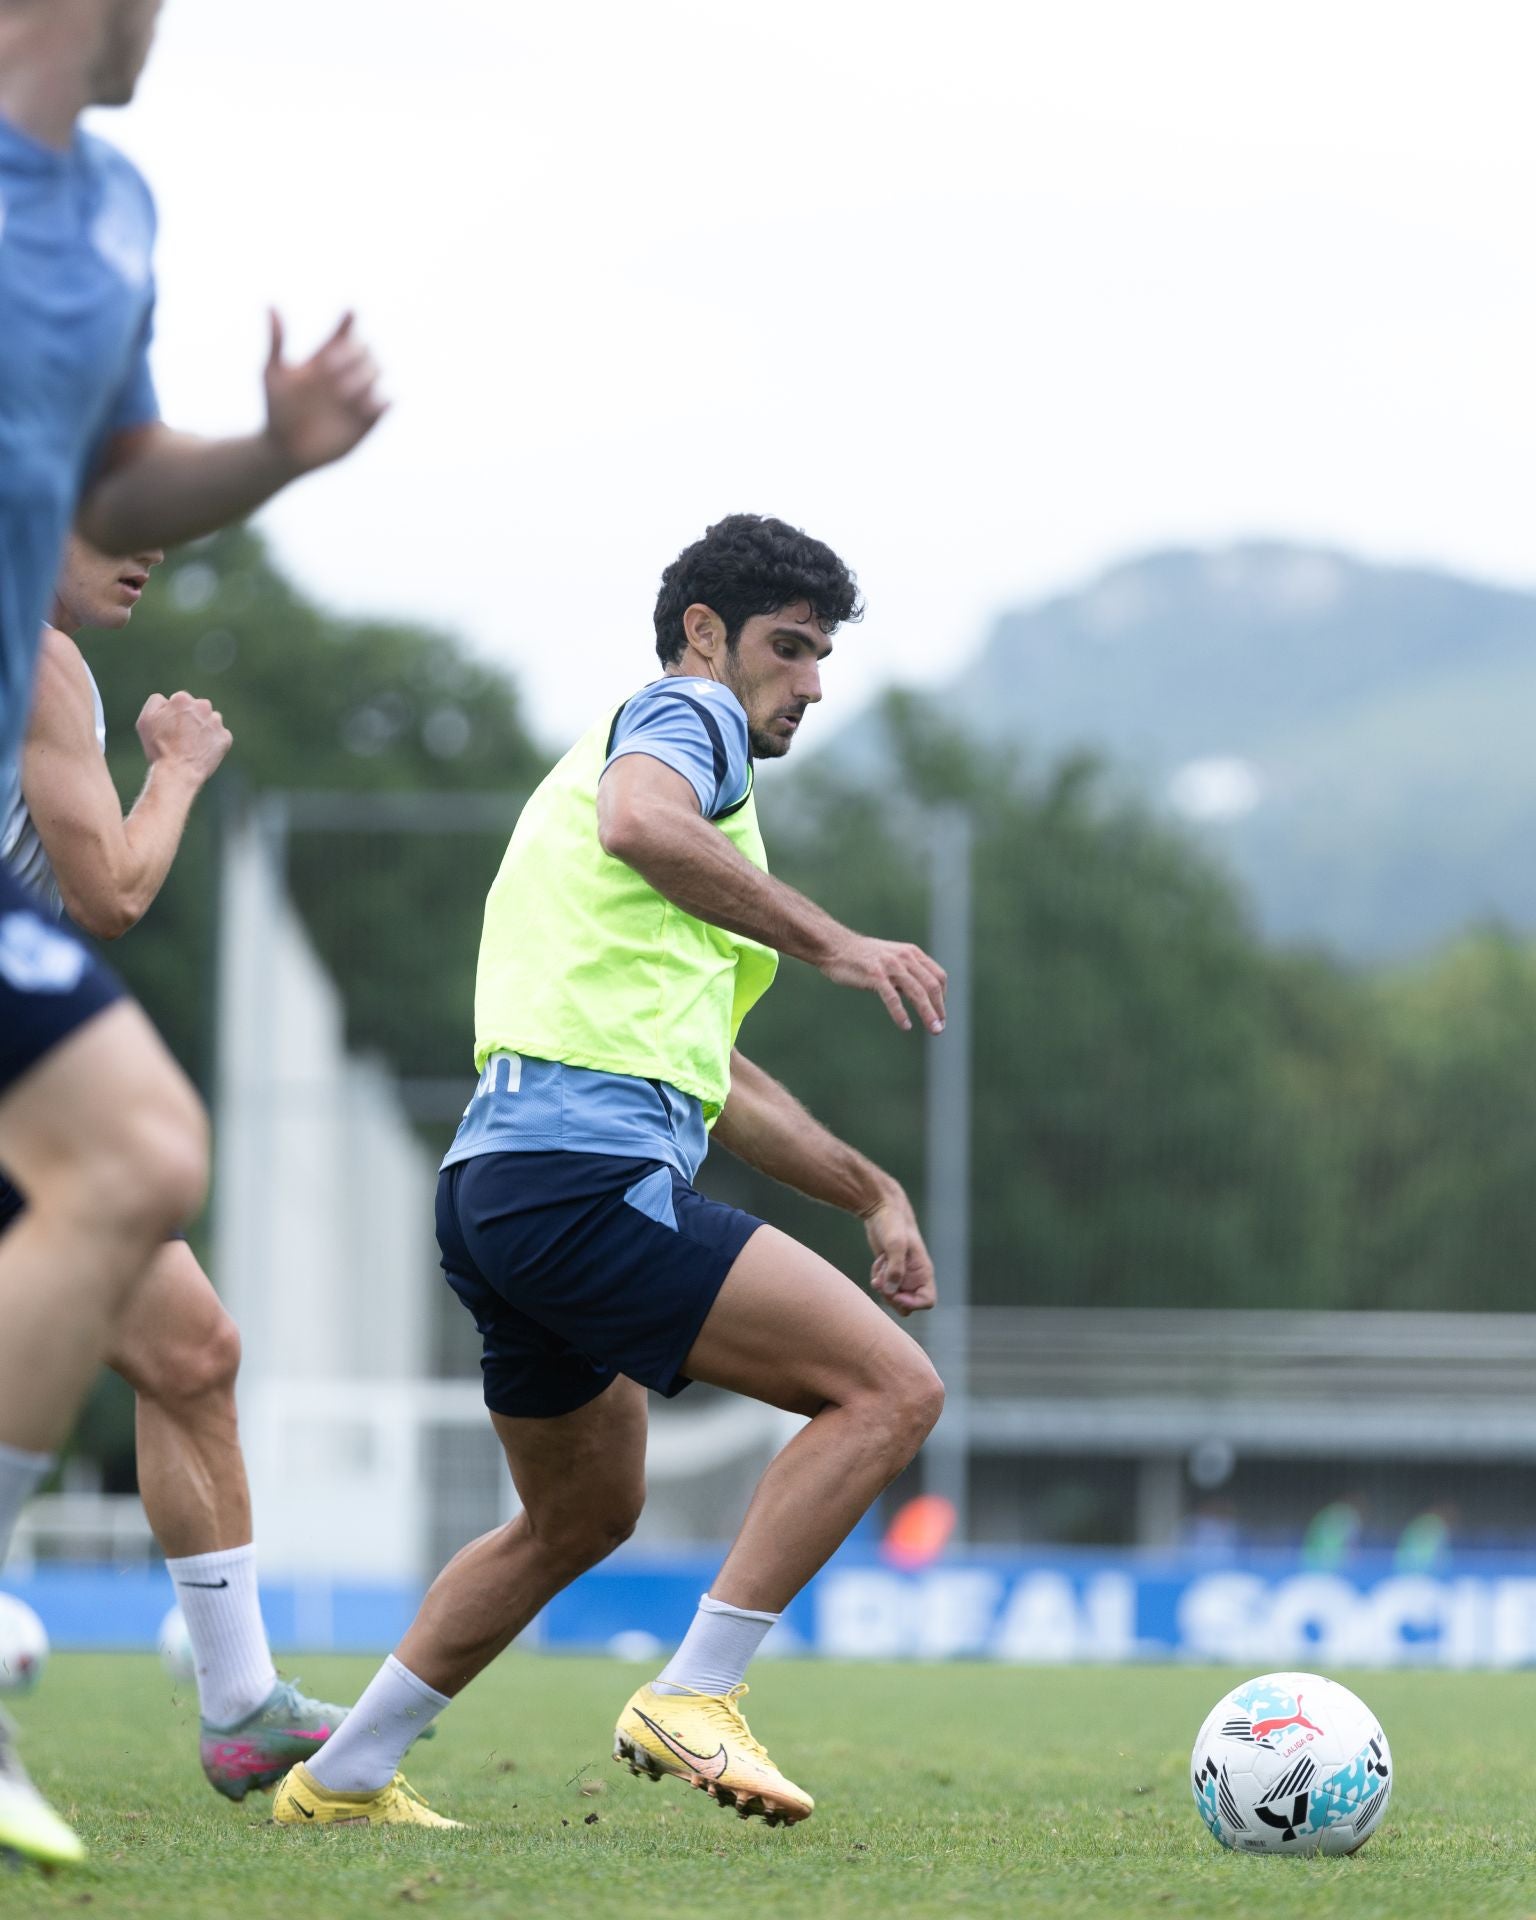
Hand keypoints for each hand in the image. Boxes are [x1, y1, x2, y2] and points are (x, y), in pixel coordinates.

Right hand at [137, 692, 232, 784]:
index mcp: (182, 699)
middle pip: (197, 709)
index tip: (169, 729)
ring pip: (210, 721)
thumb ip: (156, 702)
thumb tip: (167, 699)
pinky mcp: (225, 737)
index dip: (173, 715)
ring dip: (203, 729)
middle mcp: (202, 706)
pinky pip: (219, 736)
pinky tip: (201, 752)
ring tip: (191, 745)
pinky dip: (212, 742)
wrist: (178, 772)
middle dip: (191, 719)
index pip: (179, 701)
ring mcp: (216, 722)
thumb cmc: (159, 747)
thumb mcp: (145, 720)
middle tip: (180, 737)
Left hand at [263, 310, 386, 475]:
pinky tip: (365, 405)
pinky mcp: (368, 420)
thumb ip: (276, 341)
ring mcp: (358, 396)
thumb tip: (271, 306)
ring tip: (342, 393)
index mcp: (325, 359)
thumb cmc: (276, 411)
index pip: (344, 333)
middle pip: (364, 349)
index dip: (348, 321)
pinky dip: (380, 400)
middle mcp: (345, 373)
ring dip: (363, 376)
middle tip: (329, 368)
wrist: (286, 450)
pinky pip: (384, 404)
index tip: (349, 313)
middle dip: (352, 354)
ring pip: (377, 372)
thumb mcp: (272, 375)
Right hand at [819, 931, 947, 1033]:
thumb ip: (907, 974)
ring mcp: (890, 965)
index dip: (943, 998)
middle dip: (939, 1009)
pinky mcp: (875, 975)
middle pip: (931, 986)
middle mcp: (905, 957)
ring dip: (928, 1013)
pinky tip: (905, 1026)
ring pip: (917, 992)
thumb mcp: (892, 959)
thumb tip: (922, 997)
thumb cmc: (864, 958)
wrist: (836, 947)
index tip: (940, 1014)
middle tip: (939, 1028)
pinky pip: (892, 997)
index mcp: (912, 953)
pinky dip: (900, 1013)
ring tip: (933, 1029)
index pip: (938, 976)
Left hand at [862, 1189, 936, 1315]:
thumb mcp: (895, 1244)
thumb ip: (895, 1268)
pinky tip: (879, 1261)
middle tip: (881, 1280)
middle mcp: (915, 1277)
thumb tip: (891, 1291)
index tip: (896, 1293)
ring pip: (894, 1298)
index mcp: (923, 1271)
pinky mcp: (890, 1272)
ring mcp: (902, 1275)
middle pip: (907, 1305)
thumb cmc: (892, 1223)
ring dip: (883, 1287)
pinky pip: (884, 1288)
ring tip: (880, 1265)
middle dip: (892, 1296)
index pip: (928, 1301)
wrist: (881, 1210)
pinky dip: (877, 1279)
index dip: (913, 1303)